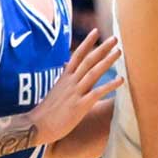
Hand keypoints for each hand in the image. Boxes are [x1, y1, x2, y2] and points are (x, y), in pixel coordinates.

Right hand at [27, 30, 122, 145]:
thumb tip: (66, 70)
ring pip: (93, 72)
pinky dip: (109, 86)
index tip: (96, 31)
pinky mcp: (79, 106)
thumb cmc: (46, 112)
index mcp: (64, 78)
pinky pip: (96, 93)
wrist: (36, 126)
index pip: (77, 55)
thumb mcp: (55, 92)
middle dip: (101, 48)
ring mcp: (75, 93)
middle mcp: (70, 82)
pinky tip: (121, 80)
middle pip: (88, 60)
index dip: (87, 43)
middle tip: (115, 38)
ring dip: (107, 61)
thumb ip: (64, 81)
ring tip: (119, 52)